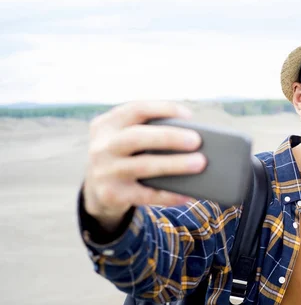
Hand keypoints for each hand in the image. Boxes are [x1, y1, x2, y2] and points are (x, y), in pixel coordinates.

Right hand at [83, 101, 206, 230]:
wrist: (98, 189)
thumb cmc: (125, 155)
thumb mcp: (125, 138)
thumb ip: (148, 131)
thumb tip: (191, 137)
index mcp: (107, 124)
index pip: (136, 109)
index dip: (163, 109)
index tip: (188, 115)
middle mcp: (102, 146)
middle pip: (137, 137)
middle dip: (169, 137)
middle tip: (196, 140)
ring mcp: (105, 171)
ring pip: (144, 165)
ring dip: (175, 164)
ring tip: (200, 163)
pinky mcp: (112, 195)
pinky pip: (146, 195)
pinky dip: (169, 195)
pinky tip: (187, 194)